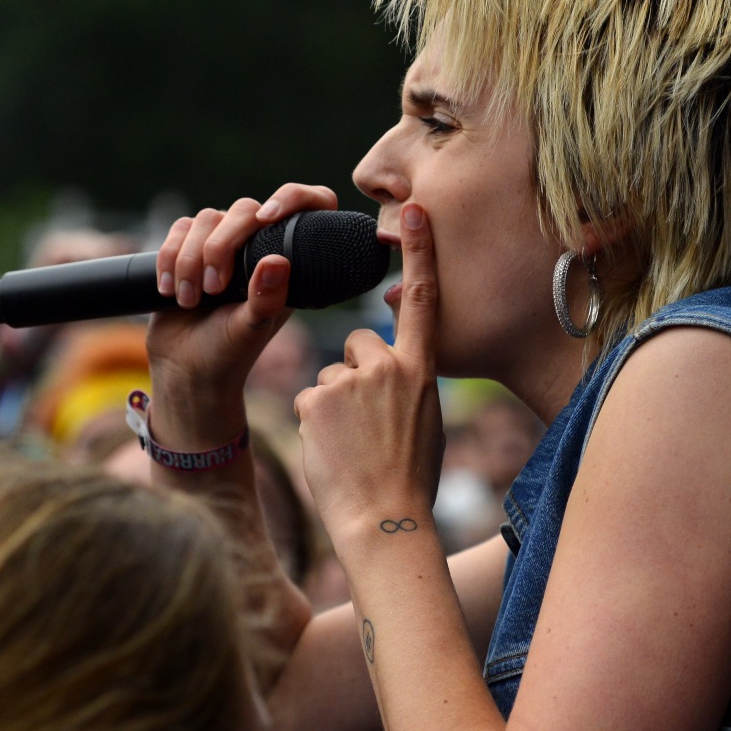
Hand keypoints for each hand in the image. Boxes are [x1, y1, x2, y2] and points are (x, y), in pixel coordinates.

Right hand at [146, 184, 336, 445]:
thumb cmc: (227, 354)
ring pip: (205, 218)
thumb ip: (266, 299)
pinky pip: (178, 230)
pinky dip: (169, 256)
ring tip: (189, 299)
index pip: (309, 207)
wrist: (186, 370)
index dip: (295, 198)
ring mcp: (222, 246)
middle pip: (244, 210)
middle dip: (220, 247)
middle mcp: (257, 247)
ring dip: (189, 258)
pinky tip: (168, 289)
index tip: (270, 217)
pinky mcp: (188, 248)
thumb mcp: (251, 330)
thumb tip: (276, 262)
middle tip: (213, 290)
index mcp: (286, 263)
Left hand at [292, 204, 442, 539]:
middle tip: (363, 425)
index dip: (418, 250)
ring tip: (349, 446)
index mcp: (422, 371)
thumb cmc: (409, 482)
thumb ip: (407, 388)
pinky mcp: (316, 398)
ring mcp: (351, 380)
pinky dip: (313, 424)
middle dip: (353, 374)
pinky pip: (307, 399)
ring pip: (329, 377)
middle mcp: (388, 367)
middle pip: (356, 344)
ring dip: (331, 407)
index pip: (421, 299)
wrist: (385, 522)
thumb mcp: (424, 424)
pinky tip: (331, 451)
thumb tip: (393, 378)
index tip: (410, 209)